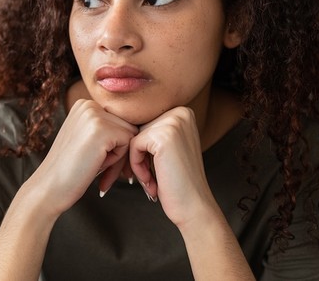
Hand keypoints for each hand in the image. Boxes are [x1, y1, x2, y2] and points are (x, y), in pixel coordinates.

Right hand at [26, 99, 137, 215]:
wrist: (49, 188)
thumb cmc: (70, 169)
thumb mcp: (87, 139)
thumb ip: (105, 128)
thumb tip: (139, 127)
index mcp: (84, 104)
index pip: (119, 121)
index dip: (114, 145)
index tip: (100, 161)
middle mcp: (89, 104)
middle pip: (127, 126)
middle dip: (119, 151)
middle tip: (100, 168)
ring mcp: (94, 115)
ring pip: (130, 135)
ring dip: (118, 156)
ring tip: (97, 166)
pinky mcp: (102, 129)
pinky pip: (128, 143)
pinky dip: (117, 160)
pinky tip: (96, 165)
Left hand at [129, 106, 219, 226]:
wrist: (194, 206)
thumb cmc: (178, 182)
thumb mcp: (169, 148)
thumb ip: (154, 130)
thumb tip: (125, 119)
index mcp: (183, 111)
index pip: (146, 123)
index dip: (143, 149)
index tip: (151, 169)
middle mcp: (181, 112)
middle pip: (139, 129)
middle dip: (139, 155)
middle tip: (151, 178)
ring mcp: (174, 122)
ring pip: (134, 137)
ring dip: (137, 162)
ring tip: (152, 180)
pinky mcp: (164, 137)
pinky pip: (133, 146)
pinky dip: (137, 166)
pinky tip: (151, 181)